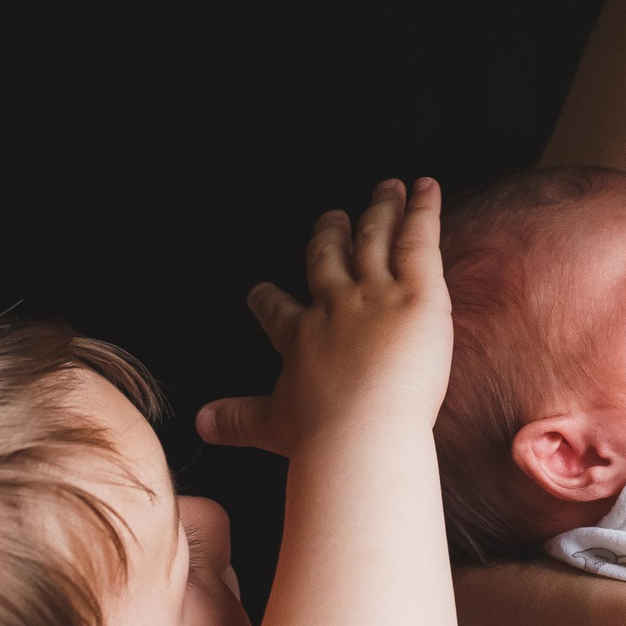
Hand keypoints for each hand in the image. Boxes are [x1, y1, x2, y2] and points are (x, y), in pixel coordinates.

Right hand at [197, 179, 451, 457]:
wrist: (360, 432)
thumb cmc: (322, 437)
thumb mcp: (271, 426)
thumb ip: (237, 419)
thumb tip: (200, 423)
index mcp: (301, 336)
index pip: (278, 311)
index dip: (268, 300)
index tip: (261, 291)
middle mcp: (335, 304)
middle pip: (328, 258)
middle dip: (330, 236)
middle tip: (331, 217)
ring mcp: (376, 293)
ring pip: (374, 239)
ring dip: (380, 211)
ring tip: (388, 189)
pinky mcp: (418, 292)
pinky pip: (418, 241)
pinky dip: (423, 211)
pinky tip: (425, 188)